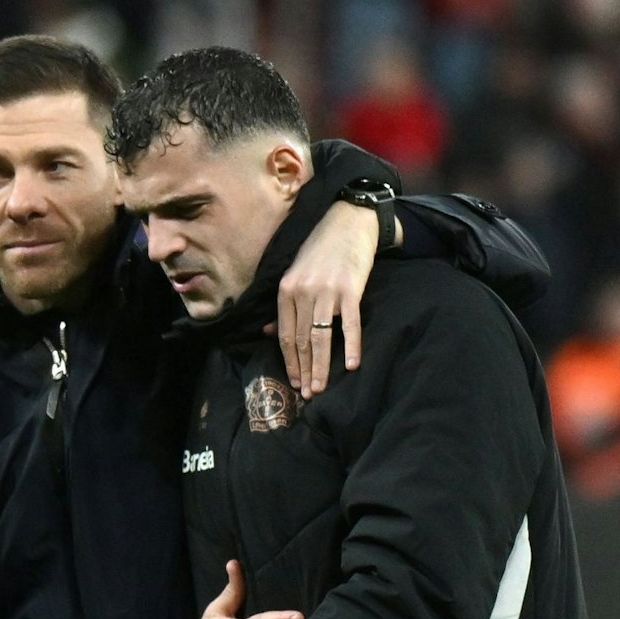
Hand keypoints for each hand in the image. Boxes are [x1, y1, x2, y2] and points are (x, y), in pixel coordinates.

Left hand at [271, 200, 371, 398]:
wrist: (348, 223)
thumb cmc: (321, 251)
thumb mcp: (295, 275)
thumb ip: (283, 307)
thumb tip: (268, 334)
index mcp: (286, 290)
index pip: (285, 335)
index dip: (290, 362)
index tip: (295, 383)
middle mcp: (303, 292)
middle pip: (301, 341)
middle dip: (304, 370)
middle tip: (309, 395)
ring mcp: (327, 291)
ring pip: (321, 337)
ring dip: (321, 366)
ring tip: (322, 388)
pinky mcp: (351, 289)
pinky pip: (350, 324)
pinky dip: (351, 346)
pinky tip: (351, 365)